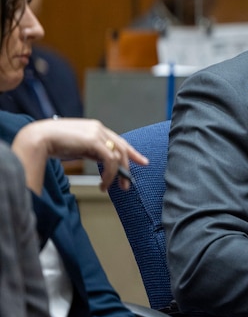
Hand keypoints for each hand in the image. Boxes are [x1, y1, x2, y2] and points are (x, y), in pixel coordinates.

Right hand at [12, 118, 148, 192]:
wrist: (37, 138)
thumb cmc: (51, 143)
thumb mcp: (76, 147)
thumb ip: (90, 151)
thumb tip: (102, 162)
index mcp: (94, 128)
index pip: (118, 140)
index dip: (131, 152)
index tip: (141, 161)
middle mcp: (98, 128)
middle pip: (122, 148)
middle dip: (128, 167)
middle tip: (126, 184)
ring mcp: (97, 133)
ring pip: (118, 155)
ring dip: (117, 174)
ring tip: (110, 188)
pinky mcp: (94, 140)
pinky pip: (110, 160)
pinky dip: (110, 174)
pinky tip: (103, 184)